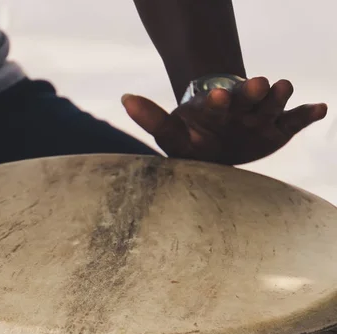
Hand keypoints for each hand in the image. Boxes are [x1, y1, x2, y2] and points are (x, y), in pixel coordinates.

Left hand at [122, 77, 327, 164]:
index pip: (214, 106)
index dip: (216, 102)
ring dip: (278, 96)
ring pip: (272, 104)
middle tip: (256, 84)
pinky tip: (320, 108)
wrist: (217, 143)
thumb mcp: (171, 134)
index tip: (217, 95)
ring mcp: (260, 117)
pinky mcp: (279, 128)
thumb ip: (151, 119)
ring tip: (283, 87)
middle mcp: (239, 110)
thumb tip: (124, 97)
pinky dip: (306, 114)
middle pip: (247, 98)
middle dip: (251, 92)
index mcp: (213, 111)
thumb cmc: (191, 139)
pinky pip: (295, 120)